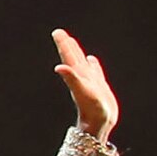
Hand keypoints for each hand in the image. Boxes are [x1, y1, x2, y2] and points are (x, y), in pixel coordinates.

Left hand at [52, 27, 116, 141]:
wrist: (99, 123)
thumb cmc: (92, 109)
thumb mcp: (82, 91)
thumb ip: (71, 79)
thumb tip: (59, 67)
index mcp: (77, 75)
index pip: (69, 56)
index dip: (63, 44)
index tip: (57, 32)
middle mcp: (82, 76)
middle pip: (73, 57)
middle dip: (67, 45)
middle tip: (59, 33)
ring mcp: (90, 81)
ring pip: (83, 62)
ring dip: (77, 52)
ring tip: (72, 42)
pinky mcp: (99, 87)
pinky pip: (95, 71)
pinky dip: (93, 64)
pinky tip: (92, 60)